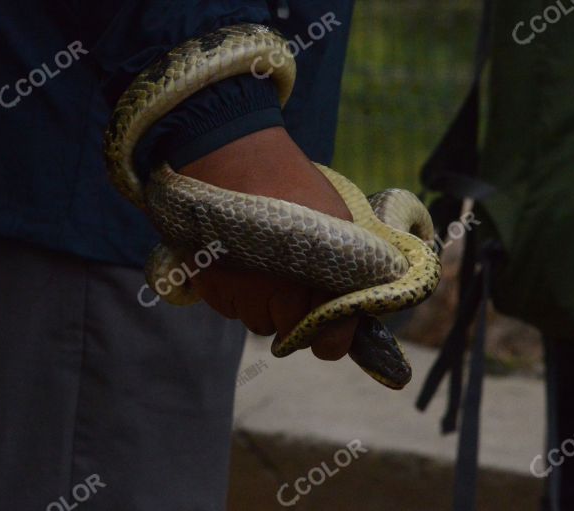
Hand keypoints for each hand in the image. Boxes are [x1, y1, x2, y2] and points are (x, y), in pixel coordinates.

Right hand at [179, 127, 357, 360]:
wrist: (232, 155)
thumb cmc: (293, 184)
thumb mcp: (340, 220)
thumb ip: (354, 269)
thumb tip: (363, 302)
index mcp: (319, 280)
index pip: (330, 343)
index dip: (334, 337)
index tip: (331, 322)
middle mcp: (279, 296)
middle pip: (290, 335)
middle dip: (294, 314)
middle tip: (293, 279)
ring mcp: (241, 295)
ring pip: (258, 322)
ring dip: (263, 304)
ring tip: (264, 262)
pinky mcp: (210, 288)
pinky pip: (229, 308)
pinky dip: (235, 293)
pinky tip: (239, 259)